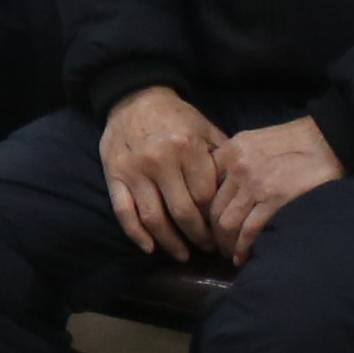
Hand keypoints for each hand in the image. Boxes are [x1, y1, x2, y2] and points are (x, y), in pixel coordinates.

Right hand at [101, 87, 230, 261]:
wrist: (134, 97)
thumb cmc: (175, 117)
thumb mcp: (204, 128)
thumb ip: (221, 156)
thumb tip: (239, 189)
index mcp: (186, 148)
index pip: (205, 197)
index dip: (215, 218)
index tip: (222, 229)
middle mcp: (160, 161)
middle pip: (183, 213)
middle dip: (198, 237)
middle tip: (207, 248)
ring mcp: (134, 171)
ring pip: (154, 219)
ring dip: (170, 243)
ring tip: (182, 254)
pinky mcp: (114, 176)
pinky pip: (124, 213)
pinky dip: (136, 235)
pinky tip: (150, 248)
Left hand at [210, 114, 343, 263]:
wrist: (328, 140)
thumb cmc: (295, 142)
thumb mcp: (255, 142)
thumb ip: (234, 161)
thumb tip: (220, 189)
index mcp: (231, 150)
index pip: (204, 185)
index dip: (202, 210)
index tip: (206, 224)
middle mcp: (238, 166)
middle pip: (212, 208)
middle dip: (211, 232)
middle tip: (216, 245)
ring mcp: (255, 183)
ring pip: (227, 223)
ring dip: (225, 244)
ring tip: (230, 254)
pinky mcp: (274, 199)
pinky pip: (249, 231)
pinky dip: (242, 248)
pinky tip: (242, 257)